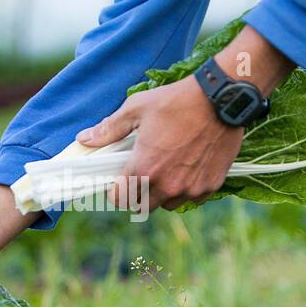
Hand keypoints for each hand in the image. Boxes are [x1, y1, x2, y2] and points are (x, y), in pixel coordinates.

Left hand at [76, 25, 291, 211]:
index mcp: (143, 169)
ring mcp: (190, 188)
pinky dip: (187, 189)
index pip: (120, 200)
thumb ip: (109, 129)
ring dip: (163, 194)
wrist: (221, 99)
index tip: (119, 182)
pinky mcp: (210, 186)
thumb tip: (84, 139)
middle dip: (139, 195)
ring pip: (168, 204)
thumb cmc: (176, 101)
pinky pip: (192, 198)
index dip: (117, 192)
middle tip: (143, 175)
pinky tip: (187, 169)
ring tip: (166, 171)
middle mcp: (166, 185)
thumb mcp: (136, 108)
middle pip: (143, 207)